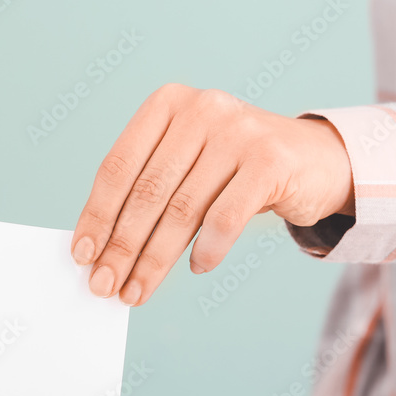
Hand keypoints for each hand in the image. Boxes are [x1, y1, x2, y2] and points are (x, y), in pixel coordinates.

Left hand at [71, 83, 353, 305]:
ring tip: (137, 291)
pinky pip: (226, 217)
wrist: (314, 160)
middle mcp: (201, 109)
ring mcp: (238, 130)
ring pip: (182, 210)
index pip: (118, 166)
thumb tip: (102, 252)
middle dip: (122, 246)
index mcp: (167, 104)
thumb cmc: (233, 170)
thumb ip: (149, 193)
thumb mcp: (186, 166)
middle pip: (147, 192)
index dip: (96, 214)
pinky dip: (207, 249)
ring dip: (155, 259)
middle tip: (104, 285)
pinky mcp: (271, 159)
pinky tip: (197, 268)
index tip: (82, 256)